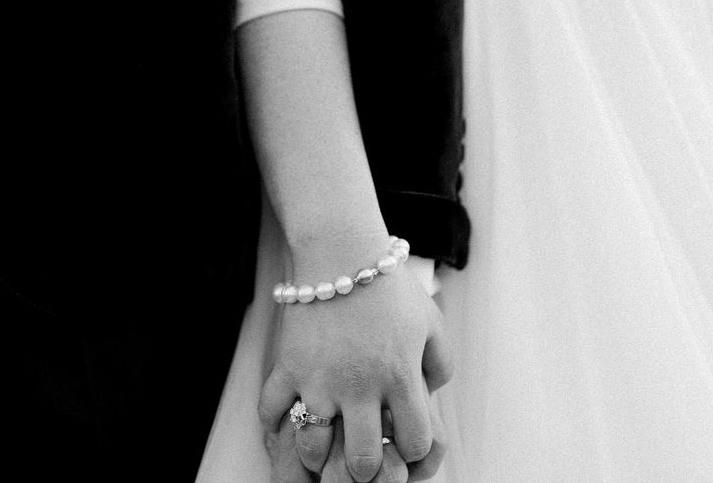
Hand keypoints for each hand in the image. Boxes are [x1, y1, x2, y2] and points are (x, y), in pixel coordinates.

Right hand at [260, 262, 452, 481]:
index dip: (412, 447)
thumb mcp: (431, 321)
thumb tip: (431, 394)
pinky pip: (270, 409)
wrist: (341, 252)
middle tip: (362, 453)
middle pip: (362, 460)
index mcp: (400, 376)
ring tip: (327, 433)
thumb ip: (441, 364)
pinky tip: (288, 412)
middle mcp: (360, 385)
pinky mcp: (287, 365)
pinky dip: (274, 419)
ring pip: (313, 447)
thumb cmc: (389, 286)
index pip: (414, 443)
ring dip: (320, 449)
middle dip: (366, 468)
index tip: (403, 435)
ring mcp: (319, 378)